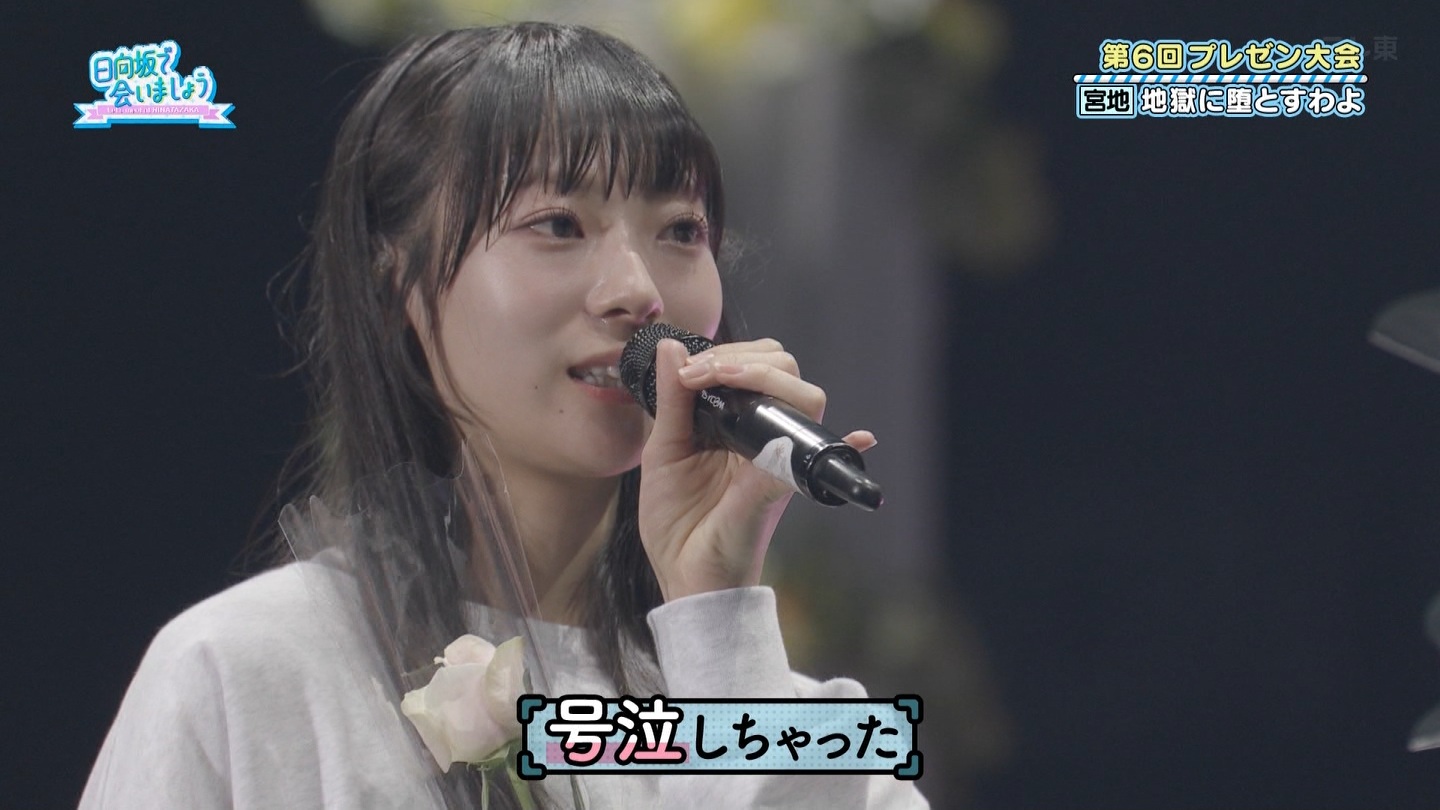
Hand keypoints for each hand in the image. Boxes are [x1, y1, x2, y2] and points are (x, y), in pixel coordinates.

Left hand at [636, 338, 875, 600]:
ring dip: (766, 377)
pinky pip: (816, 463)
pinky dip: (847, 447)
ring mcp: (777, 460)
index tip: (690, 367)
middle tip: (704, 372)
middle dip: (749, 357)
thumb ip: (671, 400)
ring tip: (723, 377)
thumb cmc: (676, 521)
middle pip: (787, 372)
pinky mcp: (778, 489)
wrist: (682, 575)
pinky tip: (862, 438)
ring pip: (805, 401)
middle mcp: (765, 436)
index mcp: (738, 423)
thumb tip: (671, 344)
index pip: (760, 365)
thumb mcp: (662, 451)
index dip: (733, 353)